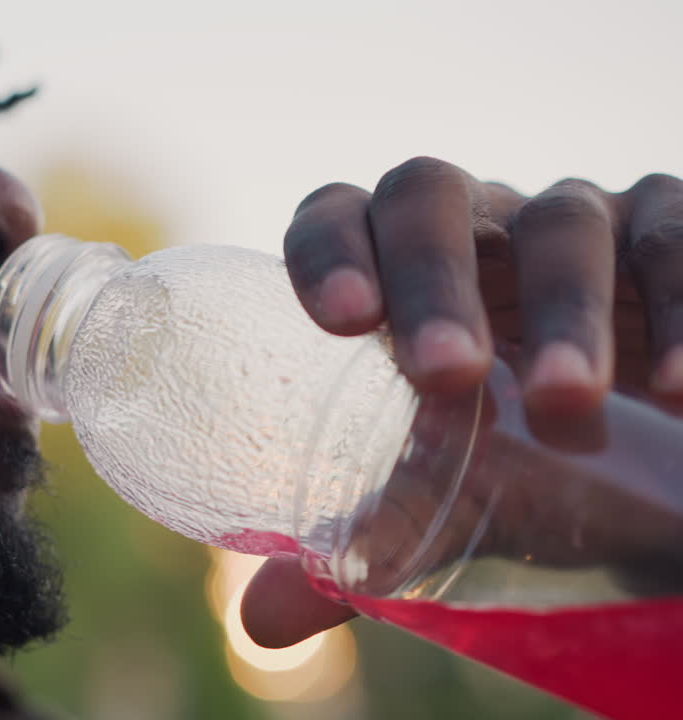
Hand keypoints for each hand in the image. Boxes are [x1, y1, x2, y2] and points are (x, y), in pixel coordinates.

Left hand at [242, 159, 682, 647]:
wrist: (644, 435)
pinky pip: (677, 239)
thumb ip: (372, 531)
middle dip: (432, 278)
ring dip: (564, 307)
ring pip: (560, 221)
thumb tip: (265, 621)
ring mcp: (581, 219)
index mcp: (394, 268)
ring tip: (566, 403)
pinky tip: (677, 387)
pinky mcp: (673, 230)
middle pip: (430, 198)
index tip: (340, 321)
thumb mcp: (448, 485)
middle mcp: (478, 224)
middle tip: (449, 374)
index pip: (338, 216)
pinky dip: (681, 308)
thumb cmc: (518, 447)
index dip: (327, 248)